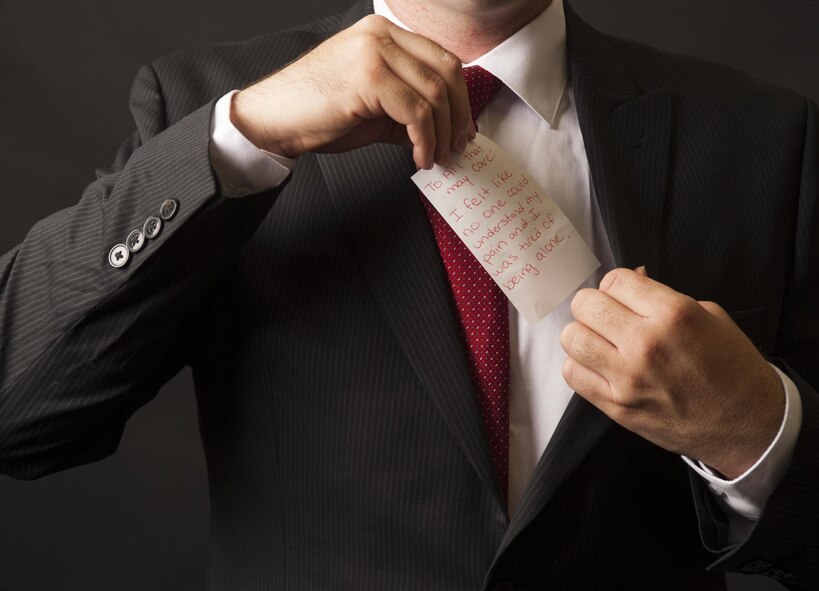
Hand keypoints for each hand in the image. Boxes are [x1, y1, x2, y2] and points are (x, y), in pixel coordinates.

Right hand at [230, 15, 473, 168]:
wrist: (273, 119)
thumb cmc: (316, 112)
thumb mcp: (374, 108)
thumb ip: (409, 112)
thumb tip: (445, 132)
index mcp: (384, 34)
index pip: (442, 59)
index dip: (460, 98)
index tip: (462, 128)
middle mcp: (381, 35)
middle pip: (446, 72)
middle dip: (458, 116)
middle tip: (457, 146)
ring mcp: (374, 52)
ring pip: (434, 93)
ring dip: (443, 134)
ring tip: (438, 157)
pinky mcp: (368, 77)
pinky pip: (415, 112)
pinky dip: (424, 140)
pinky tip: (419, 157)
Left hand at [560, 268, 783, 478]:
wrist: (749, 424)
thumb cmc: (732, 367)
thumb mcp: (709, 316)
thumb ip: (663, 297)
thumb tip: (631, 279)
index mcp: (674, 314)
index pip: (614, 280)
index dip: (616, 286)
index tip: (624, 297)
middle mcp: (646, 343)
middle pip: (586, 305)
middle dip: (594, 306)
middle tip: (608, 317)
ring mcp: (628, 377)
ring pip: (571, 338)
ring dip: (582, 335)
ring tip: (600, 342)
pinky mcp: (617, 406)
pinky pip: (572, 374)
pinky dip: (580, 366)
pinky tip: (599, 366)